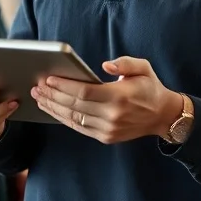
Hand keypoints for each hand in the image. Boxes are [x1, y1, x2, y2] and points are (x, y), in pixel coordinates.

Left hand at [32, 56, 180, 143]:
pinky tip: (52, 109)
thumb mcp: (143, 68)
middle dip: (52, 95)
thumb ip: (124, 63)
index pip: (84, 92)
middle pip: (74, 106)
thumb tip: (105, 65)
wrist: (163, 116)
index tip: (48, 78)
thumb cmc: (150, 88)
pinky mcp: (105, 137)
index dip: (64, 86)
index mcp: (119, 97)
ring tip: (39, 97)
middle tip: (37, 86)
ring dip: (53, 108)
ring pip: (73, 118)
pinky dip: (63, 119)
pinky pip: (78, 127)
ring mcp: (108, 129)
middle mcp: (112, 116)